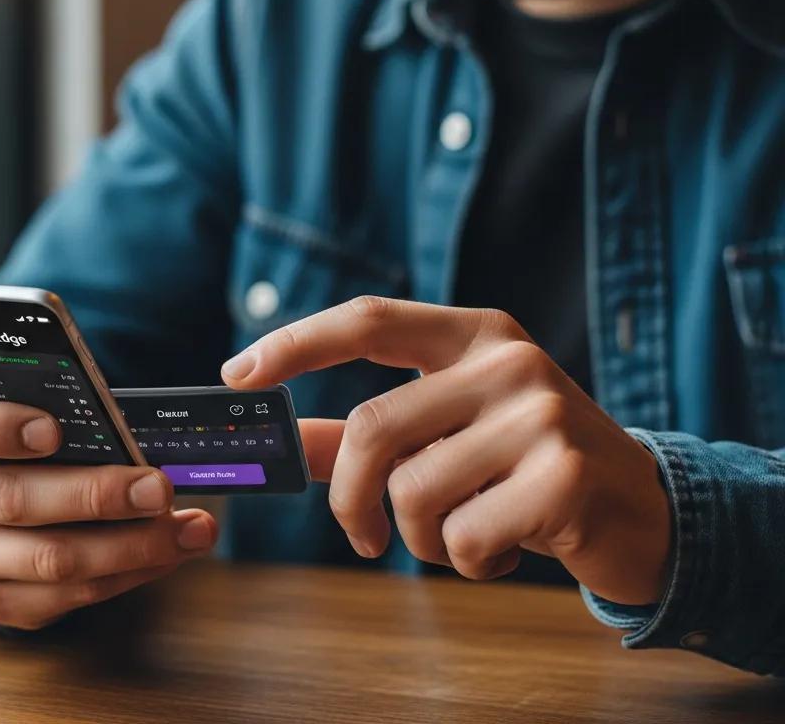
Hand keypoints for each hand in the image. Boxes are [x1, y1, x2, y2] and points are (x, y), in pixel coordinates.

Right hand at [0, 390, 216, 629]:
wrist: (0, 484)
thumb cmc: (33, 431)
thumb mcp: (37, 402)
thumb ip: (65, 406)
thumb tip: (125, 430)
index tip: (54, 429)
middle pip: (13, 500)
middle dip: (96, 496)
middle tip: (160, 488)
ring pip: (46, 560)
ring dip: (130, 546)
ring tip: (189, 530)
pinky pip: (63, 598)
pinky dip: (126, 574)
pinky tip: (169, 552)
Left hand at [222, 297, 671, 605]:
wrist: (642, 509)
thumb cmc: (522, 465)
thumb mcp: (449, 434)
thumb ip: (364, 432)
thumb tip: (280, 441)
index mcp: (473, 334)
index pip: (370, 318)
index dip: (296, 342)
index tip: (238, 374)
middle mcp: (507, 360)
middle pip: (373, 427)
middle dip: (349, 499)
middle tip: (363, 534)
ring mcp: (540, 413)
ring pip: (413, 491)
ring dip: (418, 537)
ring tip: (461, 533)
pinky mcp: (564, 474)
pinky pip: (462, 537)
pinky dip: (465, 562)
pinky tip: (503, 548)